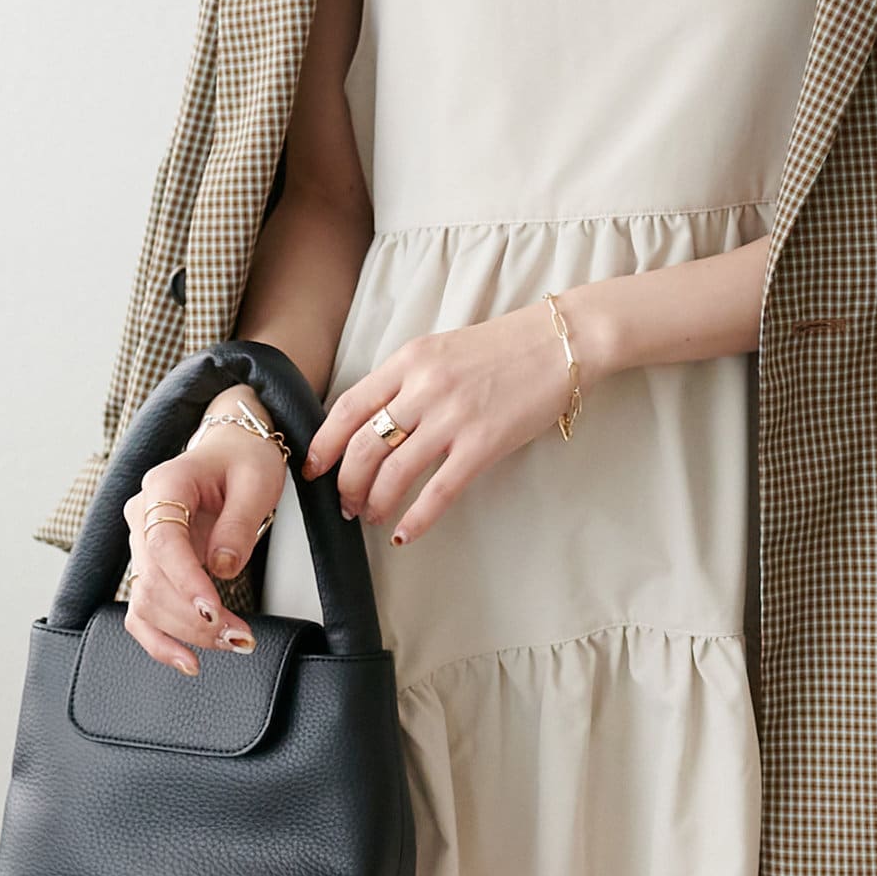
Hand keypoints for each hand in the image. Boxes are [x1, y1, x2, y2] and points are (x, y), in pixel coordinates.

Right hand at [120, 393, 286, 674]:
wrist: (232, 450)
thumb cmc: (245, 460)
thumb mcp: (257, 481)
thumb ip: (240, 522)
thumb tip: (224, 567)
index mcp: (164, 487)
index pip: (163, 543)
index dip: (186, 582)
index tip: (214, 611)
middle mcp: (142, 516)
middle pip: (152, 580)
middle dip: (194, 618)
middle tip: (240, 637)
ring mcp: (142, 544)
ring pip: (145, 602)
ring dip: (185, 633)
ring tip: (233, 644)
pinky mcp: (151, 567)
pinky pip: (142, 611)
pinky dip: (160, 640)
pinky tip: (187, 661)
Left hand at [301, 301, 578, 546]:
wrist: (562, 342)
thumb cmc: (505, 348)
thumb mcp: (443, 349)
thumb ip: (407, 379)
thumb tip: (374, 422)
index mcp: (410, 360)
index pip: (349, 407)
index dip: (324, 444)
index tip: (314, 469)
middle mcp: (424, 387)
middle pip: (363, 445)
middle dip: (346, 482)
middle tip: (345, 503)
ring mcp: (454, 417)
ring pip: (393, 472)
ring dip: (374, 501)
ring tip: (370, 516)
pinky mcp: (484, 444)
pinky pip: (438, 491)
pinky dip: (415, 518)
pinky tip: (404, 533)